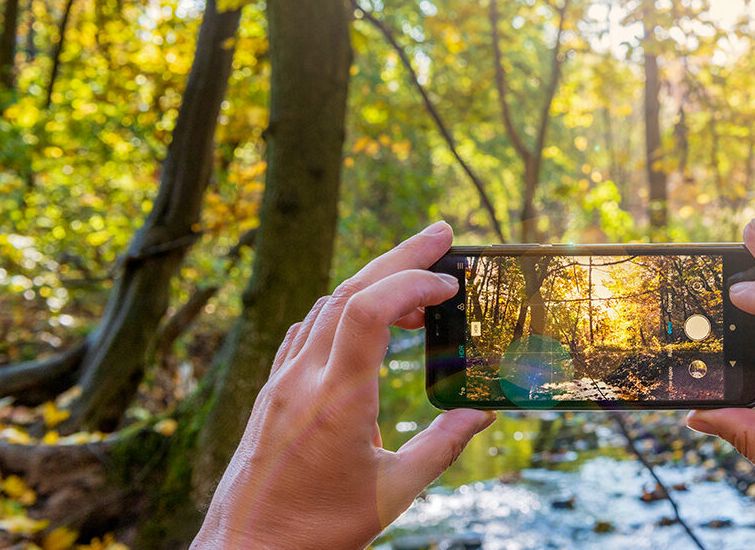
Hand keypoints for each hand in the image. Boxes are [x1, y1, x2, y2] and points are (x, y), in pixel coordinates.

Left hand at [193, 221, 494, 549]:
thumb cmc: (318, 531)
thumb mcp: (393, 494)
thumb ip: (441, 447)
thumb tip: (482, 414)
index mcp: (336, 400)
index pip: (369, 311)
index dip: (411, 283)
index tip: (450, 285)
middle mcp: (303, 379)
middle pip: (349, 291)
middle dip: (399, 256)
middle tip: (442, 234)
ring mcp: (282, 382)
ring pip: (326, 305)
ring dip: (372, 282)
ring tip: (419, 287)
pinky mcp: (272, 392)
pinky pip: (306, 330)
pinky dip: (342, 309)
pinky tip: (365, 321)